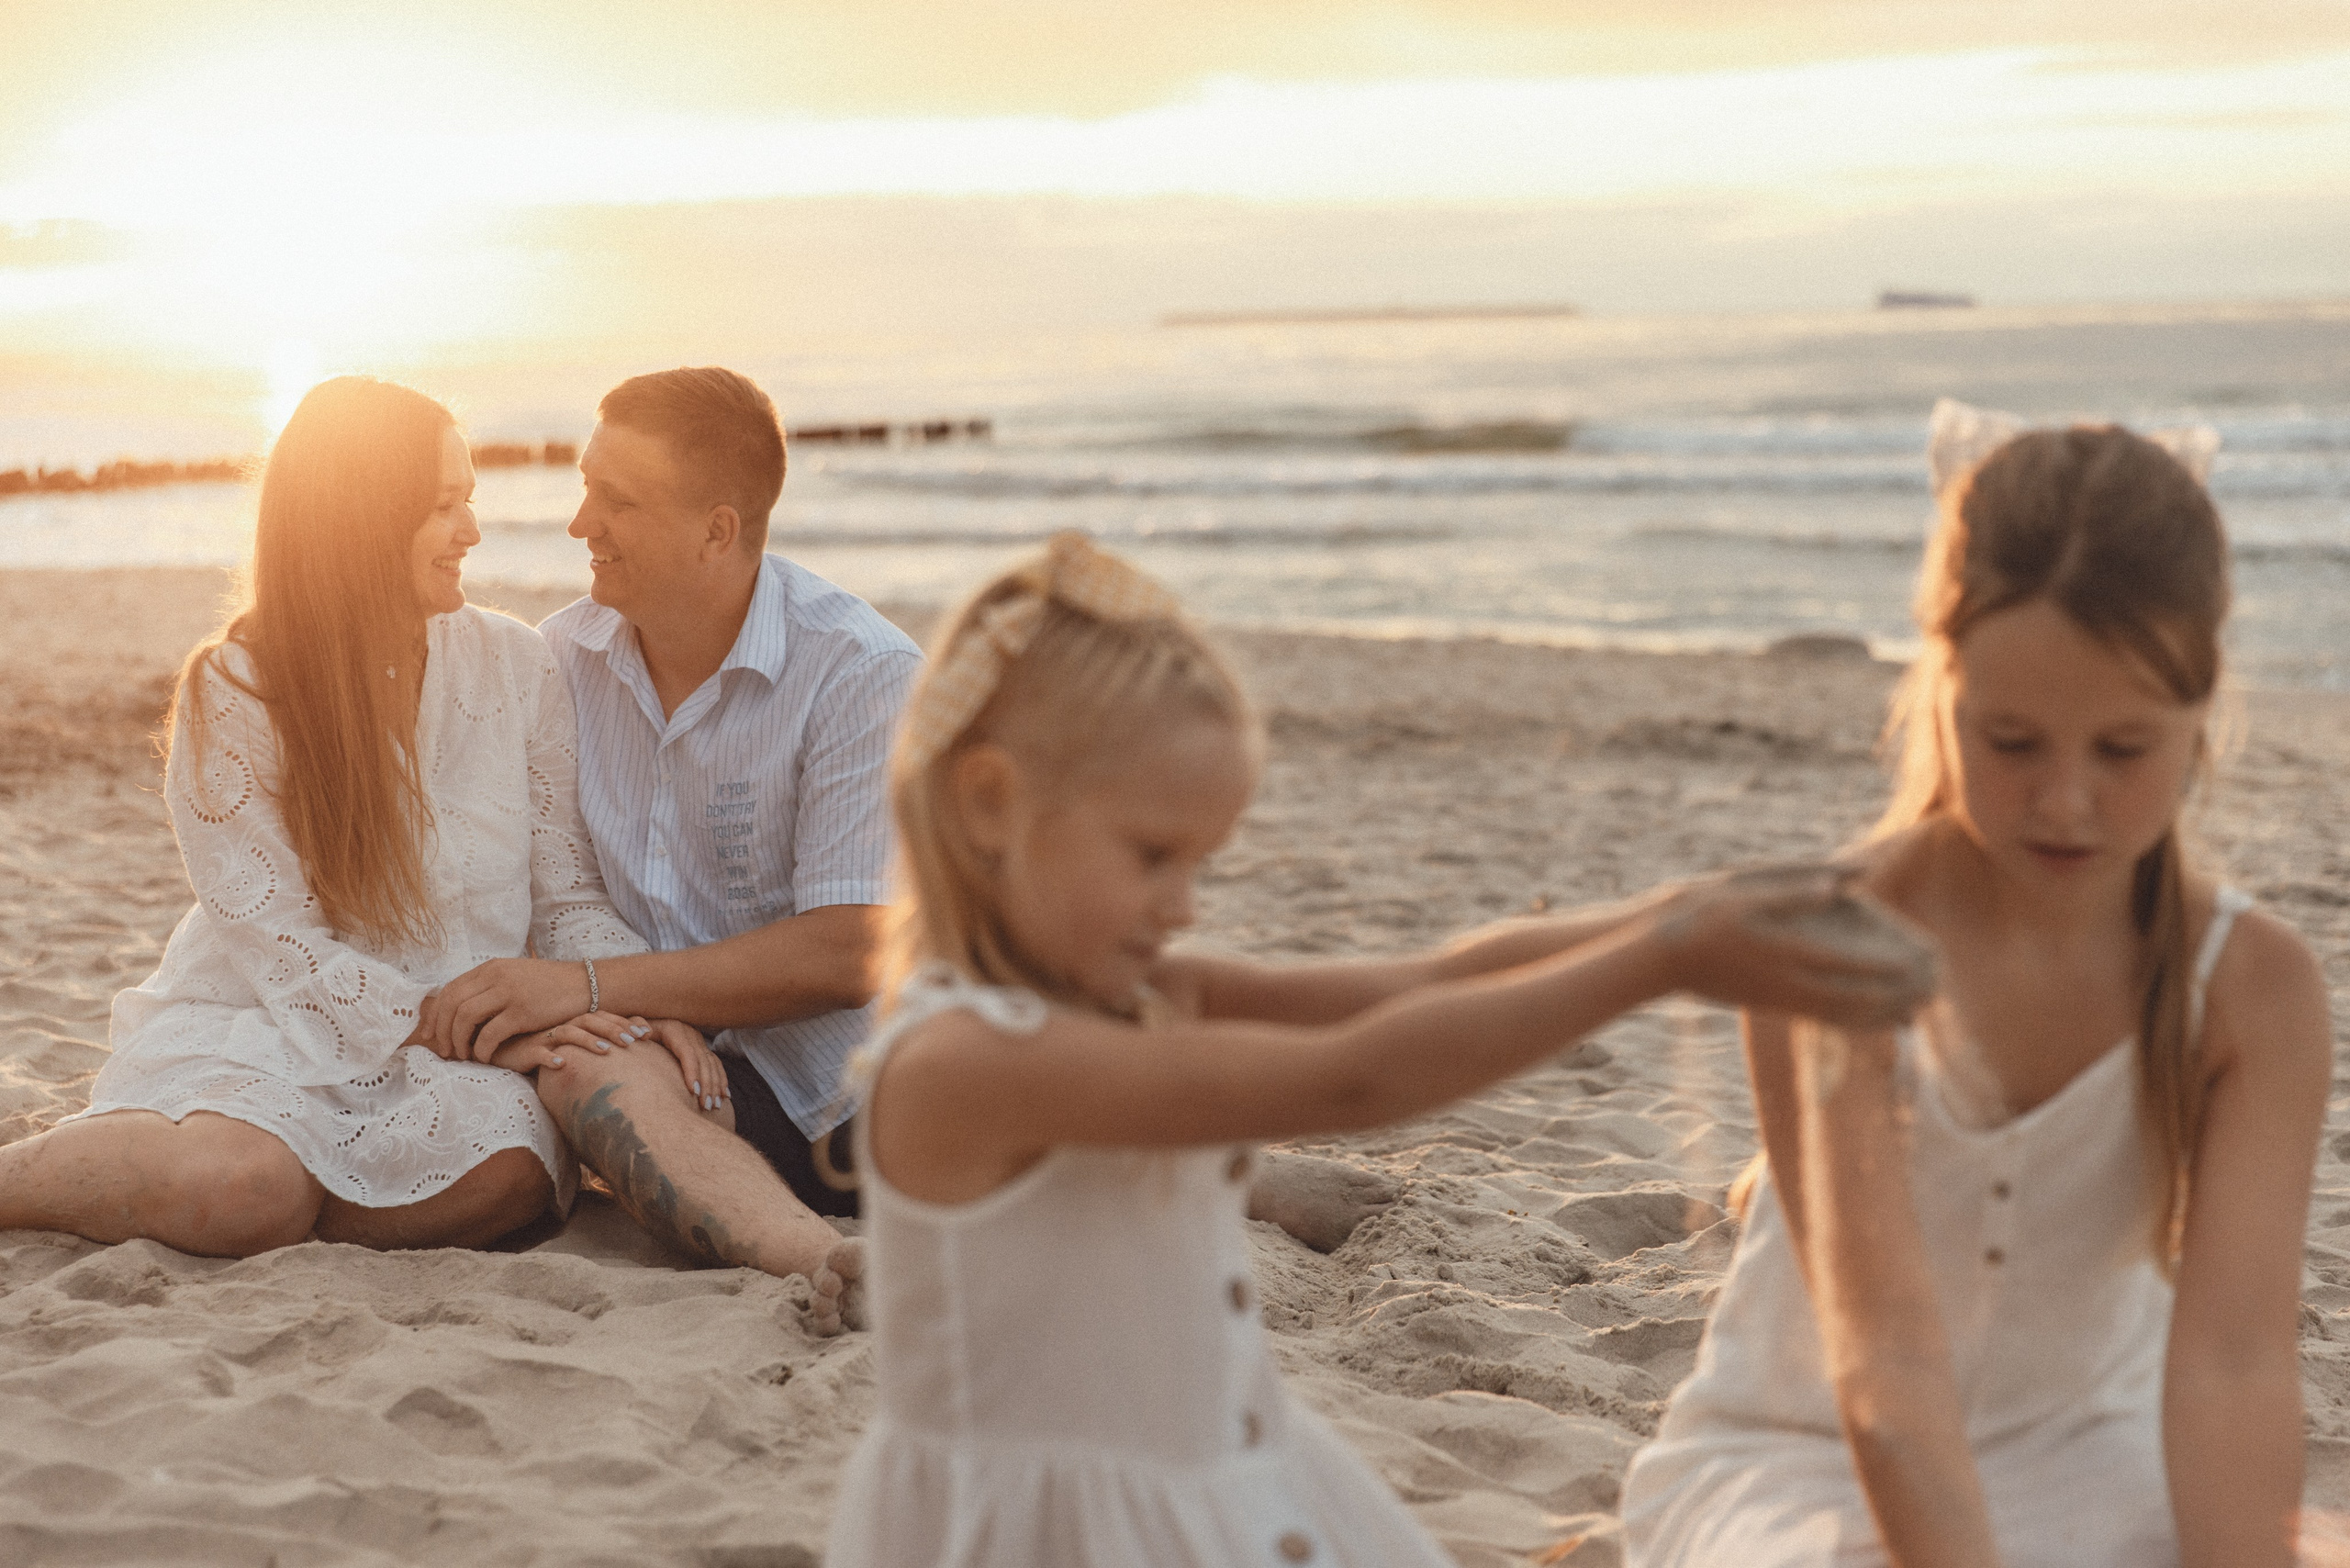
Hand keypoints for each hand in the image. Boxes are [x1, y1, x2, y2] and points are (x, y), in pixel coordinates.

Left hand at [419, 958, 598, 1062]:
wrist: (585, 984)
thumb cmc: (549, 985)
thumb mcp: (514, 976)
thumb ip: (489, 987)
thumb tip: (459, 1008)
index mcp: (491, 968)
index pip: (450, 990)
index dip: (435, 1015)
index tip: (431, 1035)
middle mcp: (496, 976)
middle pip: (451, 1004)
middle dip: (441, 1031)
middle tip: (443, 1051)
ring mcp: (509, 993)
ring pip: (465, 1018)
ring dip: (458, 1041)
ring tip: (462, 1055)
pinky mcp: (523, 1012)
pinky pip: (489, 1034)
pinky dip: (481, 1049)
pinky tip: (484, 1057)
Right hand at [481, 1012, 654, 1074]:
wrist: (497, 1047)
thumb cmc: (538, 1046)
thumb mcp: (568, 1043)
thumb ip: (593, 1041)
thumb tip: (630, 1045)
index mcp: (571, 1020)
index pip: (603, 1016)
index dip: (625, 1023)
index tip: (649, 1033)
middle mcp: (559, 1024)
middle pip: (591, 1021)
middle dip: (615, 1030)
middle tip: (636, 1040)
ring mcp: (542, 1036)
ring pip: (568, 1034)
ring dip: (589, 1042)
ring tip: (607, 1052)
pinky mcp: (523, 1050)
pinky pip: (537, 1052)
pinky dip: (549, 1057)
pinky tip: (562, 1064)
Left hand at [641, 1019, 729, 1113]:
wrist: (652, 1017)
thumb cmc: (638, 1026)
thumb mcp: (635, 1022)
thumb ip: (636, 1025)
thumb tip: (645, 1034)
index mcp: (674, 1030)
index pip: (687, 1052)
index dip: (692, 1071)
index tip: (693, 1091)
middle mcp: (690, 1035)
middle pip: (703, 1061)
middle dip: (706, 1084)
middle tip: (706, 1106)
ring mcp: (698, 1042)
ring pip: (712, 1064)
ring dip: (715, 1085)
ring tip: (714, 1106)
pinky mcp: (701, 1048)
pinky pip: (715, 1064)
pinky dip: (721, 1080)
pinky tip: (725, 1095)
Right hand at [1654, 865, 1937, 1029]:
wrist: (1661, 956)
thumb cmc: (1699, 914)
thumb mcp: (1744, 889)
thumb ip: (1796, 887)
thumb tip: (1844, 882)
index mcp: (1786, 950)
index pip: (1849, 964)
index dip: (1886, 968)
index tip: (1919, 965)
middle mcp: (1788, 981)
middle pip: (1853, 997)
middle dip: (1893, 997)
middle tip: (1929, 994)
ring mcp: (1779, 997)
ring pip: (1839, 1013)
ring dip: (1878, 1015)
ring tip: (1911, 1015)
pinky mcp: (1771, 1003)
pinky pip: (1820, 1017)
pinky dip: (1850, 1020)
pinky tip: (1866, 1020)